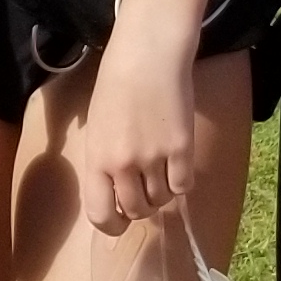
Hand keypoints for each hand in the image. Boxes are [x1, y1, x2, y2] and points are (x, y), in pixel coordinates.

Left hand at [74, 25, 200, 236]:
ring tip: (161, 172)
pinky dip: (182, 182)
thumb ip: (104, 162)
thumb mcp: (97, 127)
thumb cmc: (115, 85)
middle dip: (140, 207)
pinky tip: (178, 165)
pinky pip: (184, 186)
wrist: (146, 54)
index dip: (112, 226)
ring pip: (161, 200)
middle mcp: (123, 165)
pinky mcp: (182, 149)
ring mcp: (154, 158)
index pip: (100, 214)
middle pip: (136, 210)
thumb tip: (115, 193)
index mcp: (96, 159)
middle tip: (145, 191)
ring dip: (162, 194)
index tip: (120, 223)